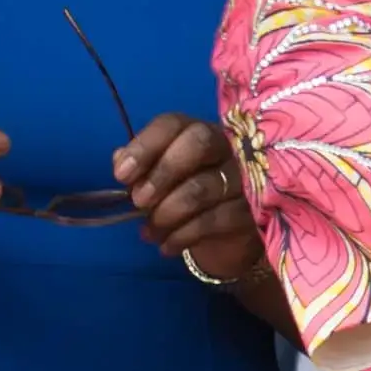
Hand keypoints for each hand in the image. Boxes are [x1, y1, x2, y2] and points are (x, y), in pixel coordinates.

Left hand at [117, 112, 262, 291]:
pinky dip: (182, 236)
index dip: (144, 146)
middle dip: (162, 173)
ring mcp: (242, 178)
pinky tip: (166, 246)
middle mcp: (225, 146)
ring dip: (166, 214)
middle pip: (197, 143)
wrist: (224, 235)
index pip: (172, 124)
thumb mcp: (159, 180)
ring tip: (148, 232)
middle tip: (139, 202)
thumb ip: (140, 167)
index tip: (121, 175)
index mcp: (196, 132)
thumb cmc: (185, 196)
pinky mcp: (250, 211)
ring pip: (201, 188)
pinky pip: (213, 221)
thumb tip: (120, 160)